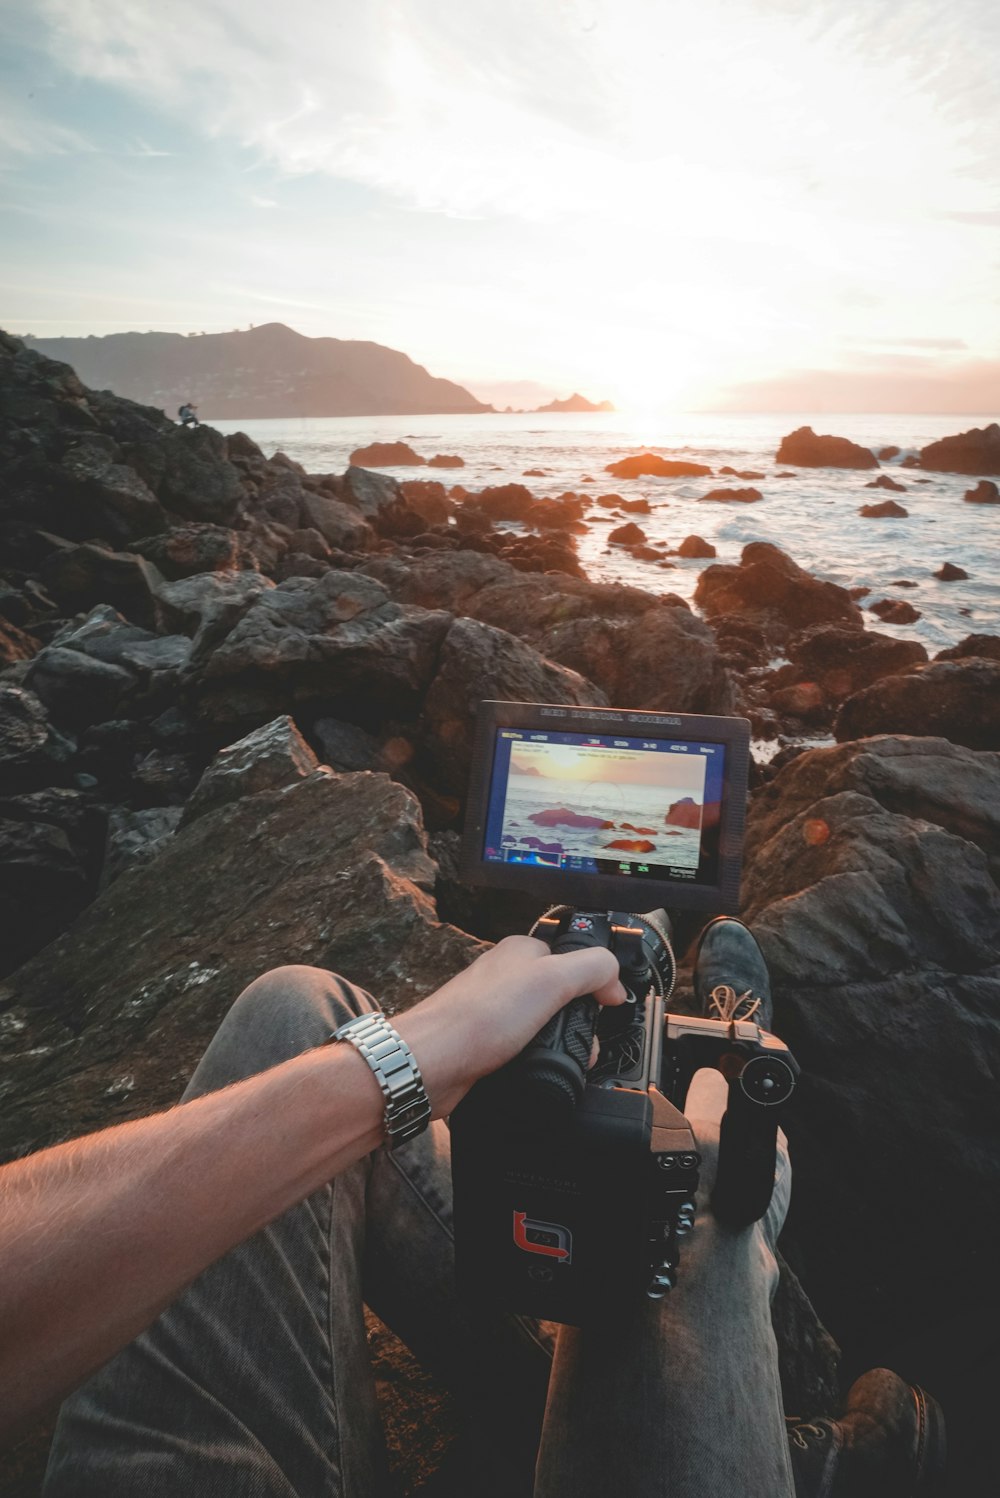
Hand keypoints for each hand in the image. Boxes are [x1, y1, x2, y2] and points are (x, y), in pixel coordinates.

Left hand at [396, 936, 626, 1116]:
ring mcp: (495, 1011)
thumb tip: (615, 981)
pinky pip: (524, 1050)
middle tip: (583, 1043)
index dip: (595, 984)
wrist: (431, 1063)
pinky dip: (535, 1062)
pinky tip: (534, 1070)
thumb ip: (592, 969)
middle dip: (578, 1023)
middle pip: (561, 997)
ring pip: (544, 1027)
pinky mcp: (486, 1043)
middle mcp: (506, 977)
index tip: (607, 1007)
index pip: (574, 959)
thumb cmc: (480, 1018)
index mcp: (521, 952)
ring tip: (561, 1060)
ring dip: (558, 1046)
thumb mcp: (552, 980)